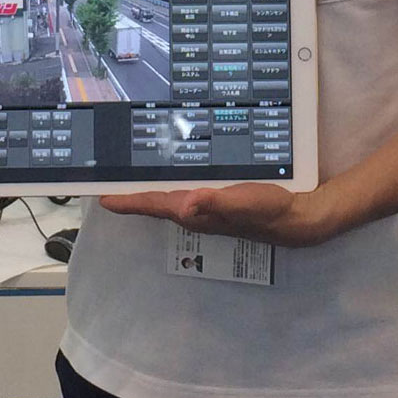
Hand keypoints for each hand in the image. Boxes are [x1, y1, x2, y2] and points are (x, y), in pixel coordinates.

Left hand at [98, 182, 343, 247]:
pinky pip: (185, 194)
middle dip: (131, 196)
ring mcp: (206, 209)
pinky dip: (171, 187)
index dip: (128, 201)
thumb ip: (216, 202)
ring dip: (148, 192)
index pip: (154, 205)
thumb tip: (186, 204)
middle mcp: (195, 213)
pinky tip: (171, 178)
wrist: (296, 219)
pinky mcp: (217, 203)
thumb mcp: (244, 202)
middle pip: (155, 204)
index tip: (102, 197)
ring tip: (130, 179)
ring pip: (168, 200)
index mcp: (195, 212)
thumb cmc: (268, 210)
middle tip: (107, 183)